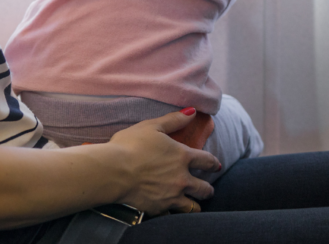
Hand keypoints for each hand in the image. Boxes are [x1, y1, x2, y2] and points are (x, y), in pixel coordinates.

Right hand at [104, 110, 220, 215]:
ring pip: (193, 207)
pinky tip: (170, 211)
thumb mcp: (151, 126)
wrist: (113, 170)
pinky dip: (173, 214)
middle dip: (207, 189)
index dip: (213, 163)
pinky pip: (172, 216)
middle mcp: (182, 179)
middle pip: (205, 189)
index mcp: (182, 156)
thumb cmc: (129, 145)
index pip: (207, 161)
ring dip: (195, 204)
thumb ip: (173, 120)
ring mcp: (172, 196)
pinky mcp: (159, 209)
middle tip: (206, 188)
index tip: (215, 165)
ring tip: (192, 203)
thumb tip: (192, 112)